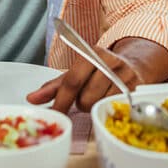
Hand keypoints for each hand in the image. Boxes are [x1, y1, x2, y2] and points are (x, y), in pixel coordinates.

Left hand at [25, 37, 167, 112]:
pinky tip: (109, 100)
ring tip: (98, 96)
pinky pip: (114, 108)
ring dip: (95, 106)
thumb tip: (31, 99)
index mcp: (90, 53)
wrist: (134, 65)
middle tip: (85, 96)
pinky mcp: (136, 88)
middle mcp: (109, 61)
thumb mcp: (76, 73)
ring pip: (100, 104)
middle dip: (81, 103)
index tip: (54, 114)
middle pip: (86, 97)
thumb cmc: (99, 71)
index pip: (72, 81)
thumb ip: (54, 86)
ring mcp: (124, 74)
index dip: (61, 101)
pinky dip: (108, 108)